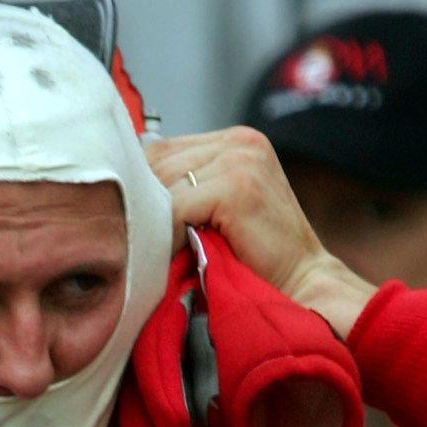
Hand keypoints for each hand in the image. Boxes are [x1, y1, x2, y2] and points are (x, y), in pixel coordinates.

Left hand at [147, 128, 373, 337]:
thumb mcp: (217, 211)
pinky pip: (175, 208)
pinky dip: (168, 236)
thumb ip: (185, 191)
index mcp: (235, 141)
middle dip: (146, 205)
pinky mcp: (237, 186)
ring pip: (162, 185)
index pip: (161, 150)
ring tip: (162, 251)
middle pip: (157, 162)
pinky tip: (177, 255)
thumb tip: (124, 197)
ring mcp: (240, 160)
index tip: (137, 221)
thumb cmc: (256, 258)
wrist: (302, 285)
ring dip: (155, 223)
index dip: (144, 187)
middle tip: (143, 242)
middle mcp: (240, 141)